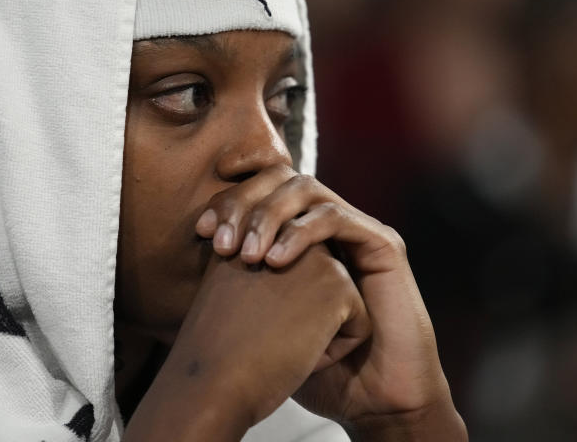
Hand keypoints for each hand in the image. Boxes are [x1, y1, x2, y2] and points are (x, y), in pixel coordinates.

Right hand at [123, 244, 371, 440]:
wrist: (213, 384)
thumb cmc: (217, 352)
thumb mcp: (232, 293)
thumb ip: (259, 271)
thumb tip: (295, 283)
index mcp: (256, 231)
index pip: (295, 277)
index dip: (277, 314)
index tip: (242, 326)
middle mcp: (287, 234)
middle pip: (320, 287)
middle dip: (302, 318)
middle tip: (260, 334)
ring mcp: (316, 256)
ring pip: (341, 305)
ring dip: (317, 333)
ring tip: (276, 340)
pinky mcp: (338, 284)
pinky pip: (358, 326)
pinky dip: (334, 351)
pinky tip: (297, 352)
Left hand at [195, 165, 465, 438]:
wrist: (370, 397)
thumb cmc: (314, 366)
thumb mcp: (265, 318)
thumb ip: (240, 281)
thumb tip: (193, 258)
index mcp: (299, 233)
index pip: (260, 190)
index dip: (228, 201)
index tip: (201, 230)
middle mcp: (328, 223)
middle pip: (279, 179)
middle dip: (244, 202)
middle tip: (219, 239)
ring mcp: (356, 229)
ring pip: (306, 188)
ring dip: (269, 215)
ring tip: (246, 254)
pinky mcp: (382, 242)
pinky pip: (336, 217)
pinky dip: (301, 232)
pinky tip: (276, 261)